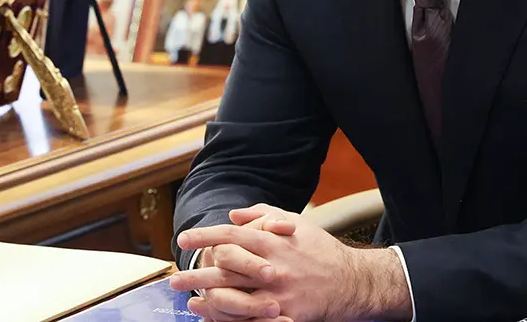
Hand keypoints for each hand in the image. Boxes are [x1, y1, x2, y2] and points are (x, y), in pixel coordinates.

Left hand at [173, 205, 410, 321]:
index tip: (183, 237)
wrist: (351, 282)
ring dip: (206, 298)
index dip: (205, 236)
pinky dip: (227, 319)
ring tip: (187, 299)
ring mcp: (278, 294)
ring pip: (234, 297)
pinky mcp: (284, 316)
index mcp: (274, 242)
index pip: (232, 236)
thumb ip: (264, 215)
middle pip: (226, 269)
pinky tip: (210, 317)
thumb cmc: (320, 250)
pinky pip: (249, 320)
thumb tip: (233, 215)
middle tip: (174, 278)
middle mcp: (273, 267)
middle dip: (196, 272)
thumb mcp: (297, 223)